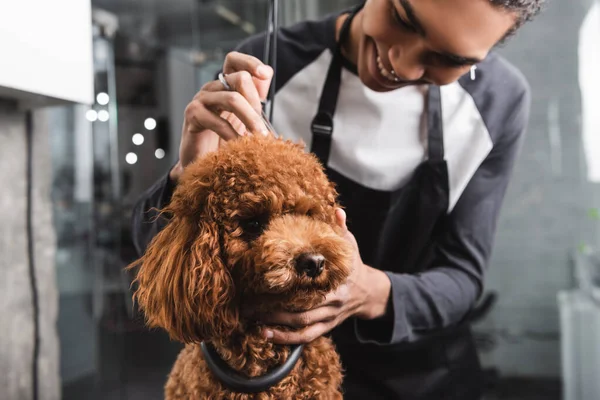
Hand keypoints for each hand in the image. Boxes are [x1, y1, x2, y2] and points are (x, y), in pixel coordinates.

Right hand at [170, 51, 273, 181]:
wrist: (201, 161)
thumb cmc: (222, 139)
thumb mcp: (243, 117)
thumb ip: (254, 96)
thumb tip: (267, 74)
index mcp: (224, 85)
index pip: (233, 60)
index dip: (250, 62)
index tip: (264, 74)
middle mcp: (212, 88)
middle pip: (240, 78)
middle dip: (256, 103)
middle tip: (262, 128)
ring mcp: (201, 99)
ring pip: (232, 98)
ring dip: (250, 119)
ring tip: (259, 139)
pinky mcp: (192, 115)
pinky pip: (217, 121)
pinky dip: (233, 135)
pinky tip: (240, 145)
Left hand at [256, 209, 391, 344]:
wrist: (368, 291)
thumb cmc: (353, 264)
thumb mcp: (351, 244)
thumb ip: (341, 228)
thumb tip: (337, 210)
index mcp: (339, 282)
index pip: (313, 288)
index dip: (291, 289)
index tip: (268, 284)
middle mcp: (333, 302)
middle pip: (303, 311)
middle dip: (275, 311)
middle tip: (250, 305)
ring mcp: (329, 317)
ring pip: (302, 326)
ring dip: (278, 328)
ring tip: (254, 322)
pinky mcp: (326, 327)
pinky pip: (305, 337)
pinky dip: (286, 339)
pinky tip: (266, 335)